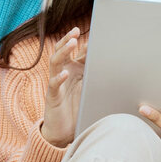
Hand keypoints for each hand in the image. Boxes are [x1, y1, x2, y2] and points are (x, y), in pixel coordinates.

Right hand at [39, 27, 86, 147]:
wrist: (64, 130)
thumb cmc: (77, 107)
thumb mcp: (89, 87)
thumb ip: (94, 73)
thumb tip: (108, 59)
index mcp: (72, 68)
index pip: (73, 50)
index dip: (79, 40)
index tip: (91, 33)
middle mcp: (63, 72)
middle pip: (61, 51)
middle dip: (67, 40)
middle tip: (75, 31)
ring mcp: (56, 83)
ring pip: (55, 62)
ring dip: (62, 52)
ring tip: (71, 43)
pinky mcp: (52, 96)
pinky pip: (54, 84)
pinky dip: (59, 78)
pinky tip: (65, 73)